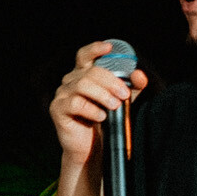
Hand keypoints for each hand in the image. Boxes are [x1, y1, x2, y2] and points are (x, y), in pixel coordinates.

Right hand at [48, 41, 145, 163]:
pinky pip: (75, 103)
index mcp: (83, 74)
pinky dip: (92, 109)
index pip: (85, 56)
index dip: (95, 49)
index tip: (109, 47)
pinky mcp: (57, 109)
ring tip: (114, 106)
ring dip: (102, 94)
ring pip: (82, 85)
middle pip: (90, 72)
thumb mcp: (122, 100)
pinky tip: (101, 116)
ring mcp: (62, 94)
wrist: (90, 148)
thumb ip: (132, 87)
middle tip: (124, 94)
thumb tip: (139, 75)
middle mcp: (70, 81)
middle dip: (110, 81)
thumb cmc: (104, 120)